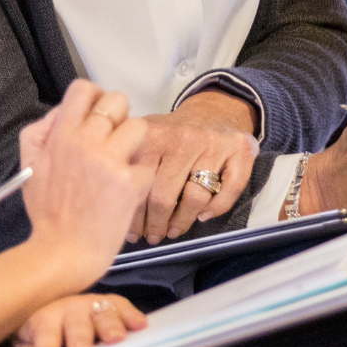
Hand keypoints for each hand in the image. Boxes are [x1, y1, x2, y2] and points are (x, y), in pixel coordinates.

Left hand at [11, 292, 148, 346]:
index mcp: (45, 319)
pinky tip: (140, 325)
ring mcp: (93, 304)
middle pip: (77, 322)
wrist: (54, 308)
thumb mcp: (28, 345)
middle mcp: (70, 308)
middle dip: (80, 336)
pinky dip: (132, 316)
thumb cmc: (43, 332)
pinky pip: (123, 306)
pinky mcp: (112, 303)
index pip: (45, 332)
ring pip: (102, 313)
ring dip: (110, 326)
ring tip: (117, 339)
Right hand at [19, 80, 151, 284]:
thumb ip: (42, 132)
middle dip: (119, 116)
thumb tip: (63, 109)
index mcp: (60, 137)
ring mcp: (109, 160)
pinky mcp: (130, 180)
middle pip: (117, 100)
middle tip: (113, 138)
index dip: (94, 96)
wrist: (62, 251)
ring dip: (134, 145)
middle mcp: (85, 142)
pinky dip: (140, 179)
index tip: (97, 113)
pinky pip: (146, 164)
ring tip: (121, 165)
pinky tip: (125, 193)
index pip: (83, 89)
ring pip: (139, 126)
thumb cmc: (49, 211)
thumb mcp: (31, 166)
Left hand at [132, 92, 258, 244]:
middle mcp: (183, 138)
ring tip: (173, 231)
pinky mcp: (239, 148)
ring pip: (196, 198)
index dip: (134, 216)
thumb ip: (125, 158)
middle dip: (156, 225)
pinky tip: (204, 216)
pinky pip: (230, 188)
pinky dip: (217, 207)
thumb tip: (107, 198)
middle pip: (164, 198)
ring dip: (183, 222)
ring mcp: (213, 143)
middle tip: (153, 237)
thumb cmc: (171, 134)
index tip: (131, 231)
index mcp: (153, 135)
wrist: (211, 110)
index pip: (138, 187)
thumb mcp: (142, 136)